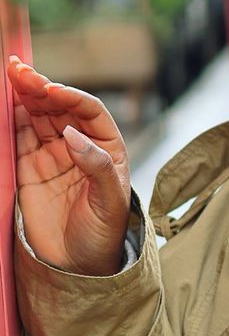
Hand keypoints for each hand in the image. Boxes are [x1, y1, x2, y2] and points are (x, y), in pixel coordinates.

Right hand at [7, 56, 131, 275]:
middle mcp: (79, 144)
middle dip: (40, 86)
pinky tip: (3, 100)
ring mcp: (51, 153)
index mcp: (107, 146)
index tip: (51, 90)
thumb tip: (73, 134)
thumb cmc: (104, 234)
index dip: (71, 97)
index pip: (89, 111)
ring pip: (36, 114)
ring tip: (11, 73)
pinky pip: (17, 134)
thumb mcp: (110, 202)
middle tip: (20, 70)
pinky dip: (8, 116)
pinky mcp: (28, 166)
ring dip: (24, 93)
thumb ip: (97, 166)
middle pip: (59, 106)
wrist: (78, 265)